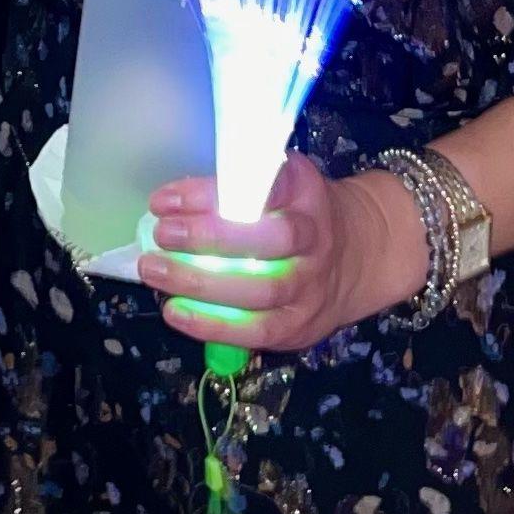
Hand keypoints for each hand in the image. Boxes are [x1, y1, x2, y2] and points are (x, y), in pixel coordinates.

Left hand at [136, 149, 416, 355]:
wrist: (357, 255)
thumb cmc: (297, 212)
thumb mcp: (279, 183)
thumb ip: (236, 186)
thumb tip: (169, 203)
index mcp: (305, 192)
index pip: (263, 187)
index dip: (211, 193)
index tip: (166, 199)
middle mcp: (315, 238)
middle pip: (269, 240)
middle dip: (209, 237)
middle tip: (162, 234)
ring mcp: (312, 285)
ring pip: (262, 290)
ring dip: (202, 284)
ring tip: (156, 272)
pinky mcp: (301, 324)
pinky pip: (257, 330)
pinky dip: (213, 326)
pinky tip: (176, 313)